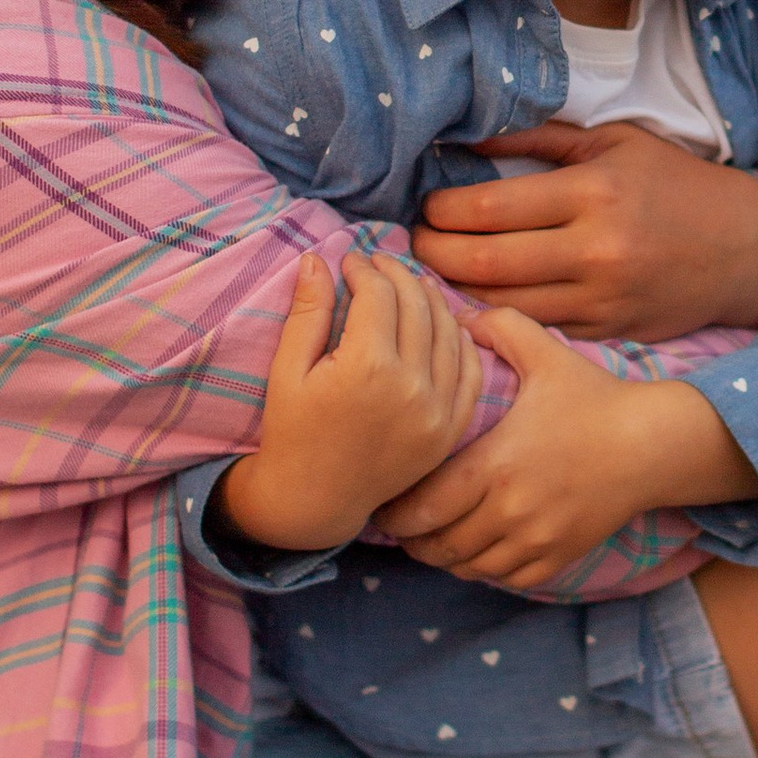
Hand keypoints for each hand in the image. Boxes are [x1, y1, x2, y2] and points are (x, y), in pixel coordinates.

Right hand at [217, 252, 483, 554]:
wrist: (316, 500)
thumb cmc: (292, 432)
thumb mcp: (287, 369)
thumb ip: (307, 311)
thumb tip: (317, 258)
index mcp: (366, 367)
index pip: (379, 293)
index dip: (363, 268)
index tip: (349, 261)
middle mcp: (411, 386)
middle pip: (417, 305)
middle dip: (396, 274)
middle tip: (378, 264)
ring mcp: (437, 410)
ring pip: (448, 331)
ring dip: (430, 299)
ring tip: (409, 285)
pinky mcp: (450, 429)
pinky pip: (469, 370)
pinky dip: (460, 339)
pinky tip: (443, 323)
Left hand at [373, 310, 751, 593]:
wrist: (653, 443)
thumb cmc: (594, 397)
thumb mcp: (545, 352)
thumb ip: (497, 327)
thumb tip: (454, 316)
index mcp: (496, 463)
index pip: (423, 505)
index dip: (394, 512)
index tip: (382, 502)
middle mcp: (511, 509)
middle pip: (439, 544)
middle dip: (410, 539)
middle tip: (396, 525)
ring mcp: (537, 538)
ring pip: (469, 566)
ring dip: (443, 556)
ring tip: (429, 539)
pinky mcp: (559, 556)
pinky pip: (506, 578)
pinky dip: (483, 569)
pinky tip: (475, 550)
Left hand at [409, 124, 757, 335]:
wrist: (745, 249)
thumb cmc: (674, 185)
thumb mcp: (615, 143)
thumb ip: (541, 138)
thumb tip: (467, 136)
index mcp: (593, 192)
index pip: (489, 207)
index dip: (443, 211)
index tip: (428, 206)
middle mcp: (595, 249)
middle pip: (484, 261)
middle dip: (435, 253)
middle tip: (416, 242)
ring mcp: (601, 298)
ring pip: (501, 303)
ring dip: (456, 289)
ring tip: (437, 270)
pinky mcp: (608, 332)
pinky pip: (536, 328)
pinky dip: (497, 317)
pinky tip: (477, 299)